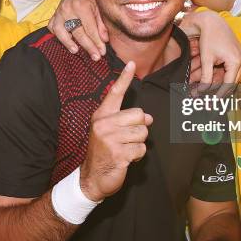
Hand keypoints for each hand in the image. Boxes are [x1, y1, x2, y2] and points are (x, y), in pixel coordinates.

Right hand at [48, 0, 107, 60]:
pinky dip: (57, 34)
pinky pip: (52, 26)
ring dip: (67, 42)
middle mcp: (68, 9)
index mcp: (82, 6)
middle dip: (88, 46)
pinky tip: (65, 41)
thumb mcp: (100, 6)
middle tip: (96, 57)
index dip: (97, 43)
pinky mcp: (55, 14)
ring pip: (60, 31)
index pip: (90, 29)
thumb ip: (102, 23)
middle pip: (78, 33)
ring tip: (75, 51)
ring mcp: (59, 12)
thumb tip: (104, 40)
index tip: (102, 52)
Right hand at [80, 62, 151, 201]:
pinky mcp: (118, 153)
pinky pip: (141, 149)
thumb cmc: (104, 151)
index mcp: (102, 115)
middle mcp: (104, 124)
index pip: (115, 93)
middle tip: (127, 139)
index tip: (132, 63)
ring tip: (125, 149)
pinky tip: (126, 159)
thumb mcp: (109, 131)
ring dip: (138, 144)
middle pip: (138, 115)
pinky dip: (137, 156)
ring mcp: (110, 139)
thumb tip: (148, 117)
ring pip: (142, 133)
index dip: (125, 78)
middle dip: (139, 129)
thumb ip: (126, 120)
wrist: (92, 177)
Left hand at [181, 11, 240, 95]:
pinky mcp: (237, 55)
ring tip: (206, 91)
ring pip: (229, 76)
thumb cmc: (209, 37)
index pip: (229, 84)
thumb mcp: (206, 59)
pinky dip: (220, 74)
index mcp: (236, 61)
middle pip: (231, 81)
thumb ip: (206, 76)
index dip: (220, 94)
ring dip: (218, 82)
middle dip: (219, 91)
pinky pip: (230, 69)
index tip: (212, 102)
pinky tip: (211, 80)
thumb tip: (203, 91)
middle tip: (210, 100)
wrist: (213, 21)